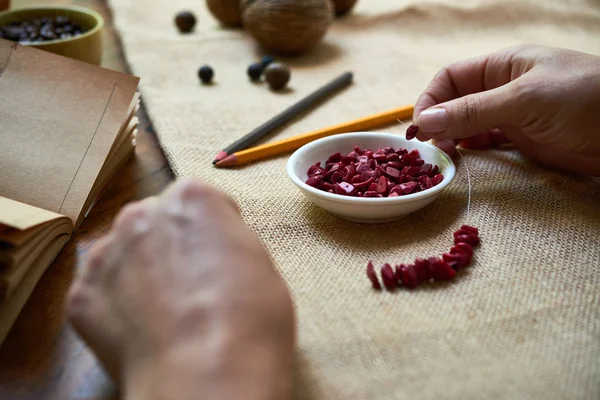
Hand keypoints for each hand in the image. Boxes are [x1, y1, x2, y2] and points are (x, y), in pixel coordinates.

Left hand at [66, 179, 294, 399]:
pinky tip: (143, 329)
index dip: (213, 230)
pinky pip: (102, 291)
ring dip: (139, 270)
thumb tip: (213, 251)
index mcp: (190, 198)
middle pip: (155, 221)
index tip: (219, 254)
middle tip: (191, 282)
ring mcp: (105, 255)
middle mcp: (141, 215)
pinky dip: (118, 306)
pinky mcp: (82, 295)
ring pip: (124, 253)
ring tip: (164, 310)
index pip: (199, 201)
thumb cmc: (247, 318)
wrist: (206, 372)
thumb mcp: (259, 262)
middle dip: (169, 243)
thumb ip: (227, 241)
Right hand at [412, 44, 599, 175]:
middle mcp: (503, 88)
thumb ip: (473, 111)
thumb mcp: (524, 100)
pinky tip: (463, 157)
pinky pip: (486, 141)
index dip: (430, 99)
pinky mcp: (523, 138)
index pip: (451, 78)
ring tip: (444, 154)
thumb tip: (425, 121)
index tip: (420, 127)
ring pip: (468, 124)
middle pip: (455, 102)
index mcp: (502, 66)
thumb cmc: (584, 99)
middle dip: (437, 121)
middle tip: (430, 146)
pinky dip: (471, 149)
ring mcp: (513, 114)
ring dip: (451, 137)